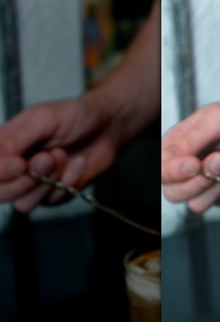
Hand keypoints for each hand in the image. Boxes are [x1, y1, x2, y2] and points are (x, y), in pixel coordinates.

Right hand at [0, 96, 118, 211]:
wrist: (106, 128)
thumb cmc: (72, 117)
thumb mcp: (41, 119)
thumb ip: (15, 139)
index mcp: (2, 147)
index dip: (0, 172)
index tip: (18, 164)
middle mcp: (12, 169)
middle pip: (1, 193)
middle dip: (25, 180)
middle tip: (47, 158)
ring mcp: (32, 185)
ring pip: (23, 204)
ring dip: (47, 181)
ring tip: (62, 154)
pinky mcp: (54, 195)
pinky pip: (52, 201)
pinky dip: (67, 181)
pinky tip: (79, 162)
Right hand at [161, 95, 219, 212]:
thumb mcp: (217, 118)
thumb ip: (190, 138)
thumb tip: (172, 159)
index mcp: (178, 146)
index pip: (162, 170)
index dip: (174, 172)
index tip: (195, 164)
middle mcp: (188, 168)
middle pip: (175, 193)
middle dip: (202, 179)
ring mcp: (207, 185)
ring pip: (199, 203)